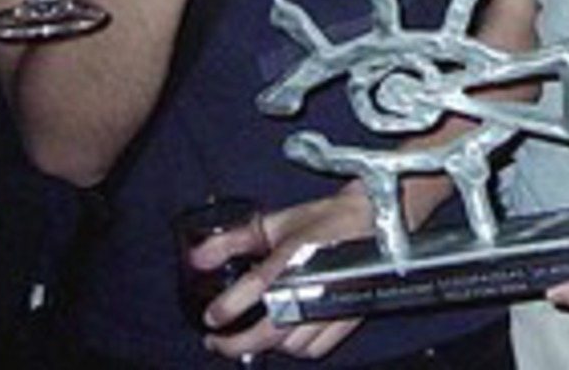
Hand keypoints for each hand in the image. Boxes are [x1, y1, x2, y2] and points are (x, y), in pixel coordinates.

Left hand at [202, 187, 375, 361]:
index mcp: (293, 255)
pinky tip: (284, 337)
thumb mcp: (275, 222)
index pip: (255, 288)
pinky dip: (297, 349)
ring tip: (249, 338)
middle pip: (268, 332)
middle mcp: (312, 284)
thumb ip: (233, 241)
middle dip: (235, 344)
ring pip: (291, 345)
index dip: (227, 309)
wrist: (372, 218)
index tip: (210, 319)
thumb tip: (196, 257)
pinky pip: (315, 349)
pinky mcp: (346, 315)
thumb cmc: (323, 219)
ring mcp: (330, 303)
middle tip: (216, 341)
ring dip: (267, 346)